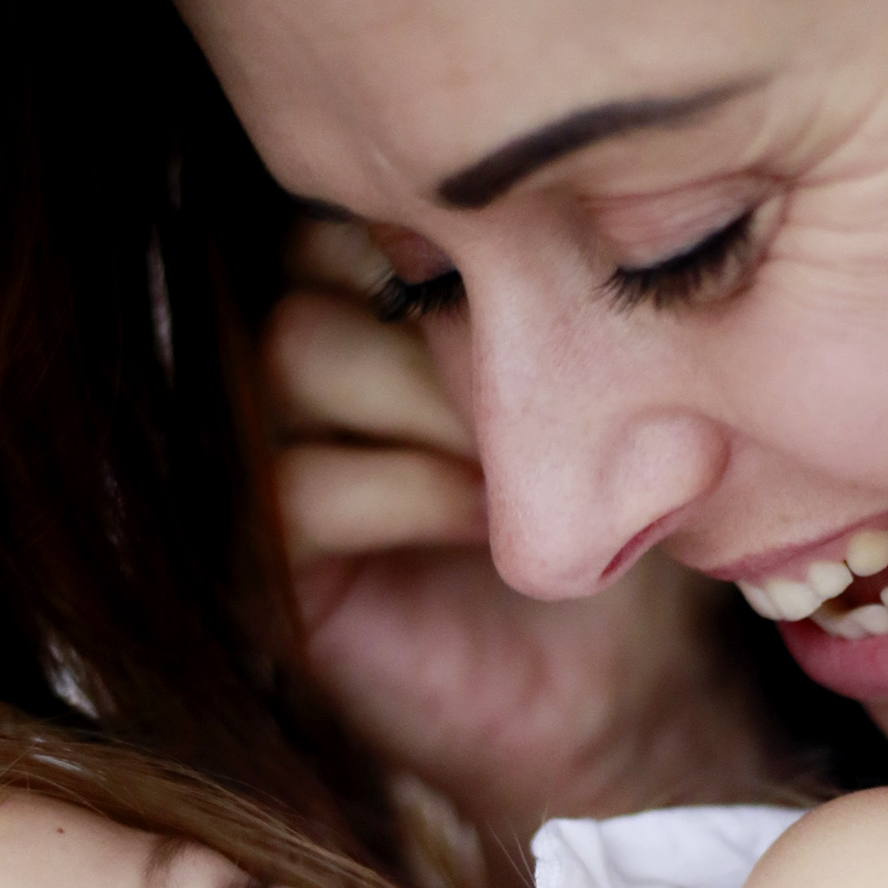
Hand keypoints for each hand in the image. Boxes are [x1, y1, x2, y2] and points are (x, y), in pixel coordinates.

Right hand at [263, 222, 778, 838]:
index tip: (561, 295)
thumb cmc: (619, 518)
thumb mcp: (608, 373)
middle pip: (311, 264)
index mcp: (372, 292)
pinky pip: (295, 481)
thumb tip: (575, 193)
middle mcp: (304, 362)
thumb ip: (555, 279)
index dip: (453, 238)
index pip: (356, 201)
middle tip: (550, 383)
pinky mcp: (268, 561)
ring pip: (293, 352)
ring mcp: (270, 457)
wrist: (614, 693)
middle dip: (444, 319)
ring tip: (518, 457)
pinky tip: (483, 516)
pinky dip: (406, 488)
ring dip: (426, 396)